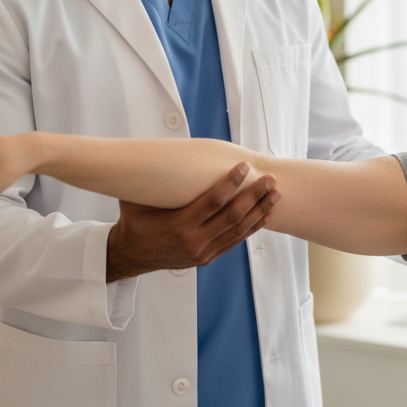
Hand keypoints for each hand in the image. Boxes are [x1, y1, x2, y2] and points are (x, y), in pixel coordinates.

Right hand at [105, 163, 279, 280]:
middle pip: (232, 216)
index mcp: (178, 226)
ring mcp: (203, 252)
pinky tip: (266, 214)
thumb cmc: (134, 221)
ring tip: (275, 194)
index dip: (231, 184)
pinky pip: (235, 240)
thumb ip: (154, 179)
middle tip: (269, 179)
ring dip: (259, 211)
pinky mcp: (208, 256)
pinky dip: (252, 227)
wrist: (130, 254)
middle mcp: (194, 241)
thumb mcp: (136, 198)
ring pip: (238, 230)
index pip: (213, 202)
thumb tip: (168, 149)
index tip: (244, 167)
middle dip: (254, 196)